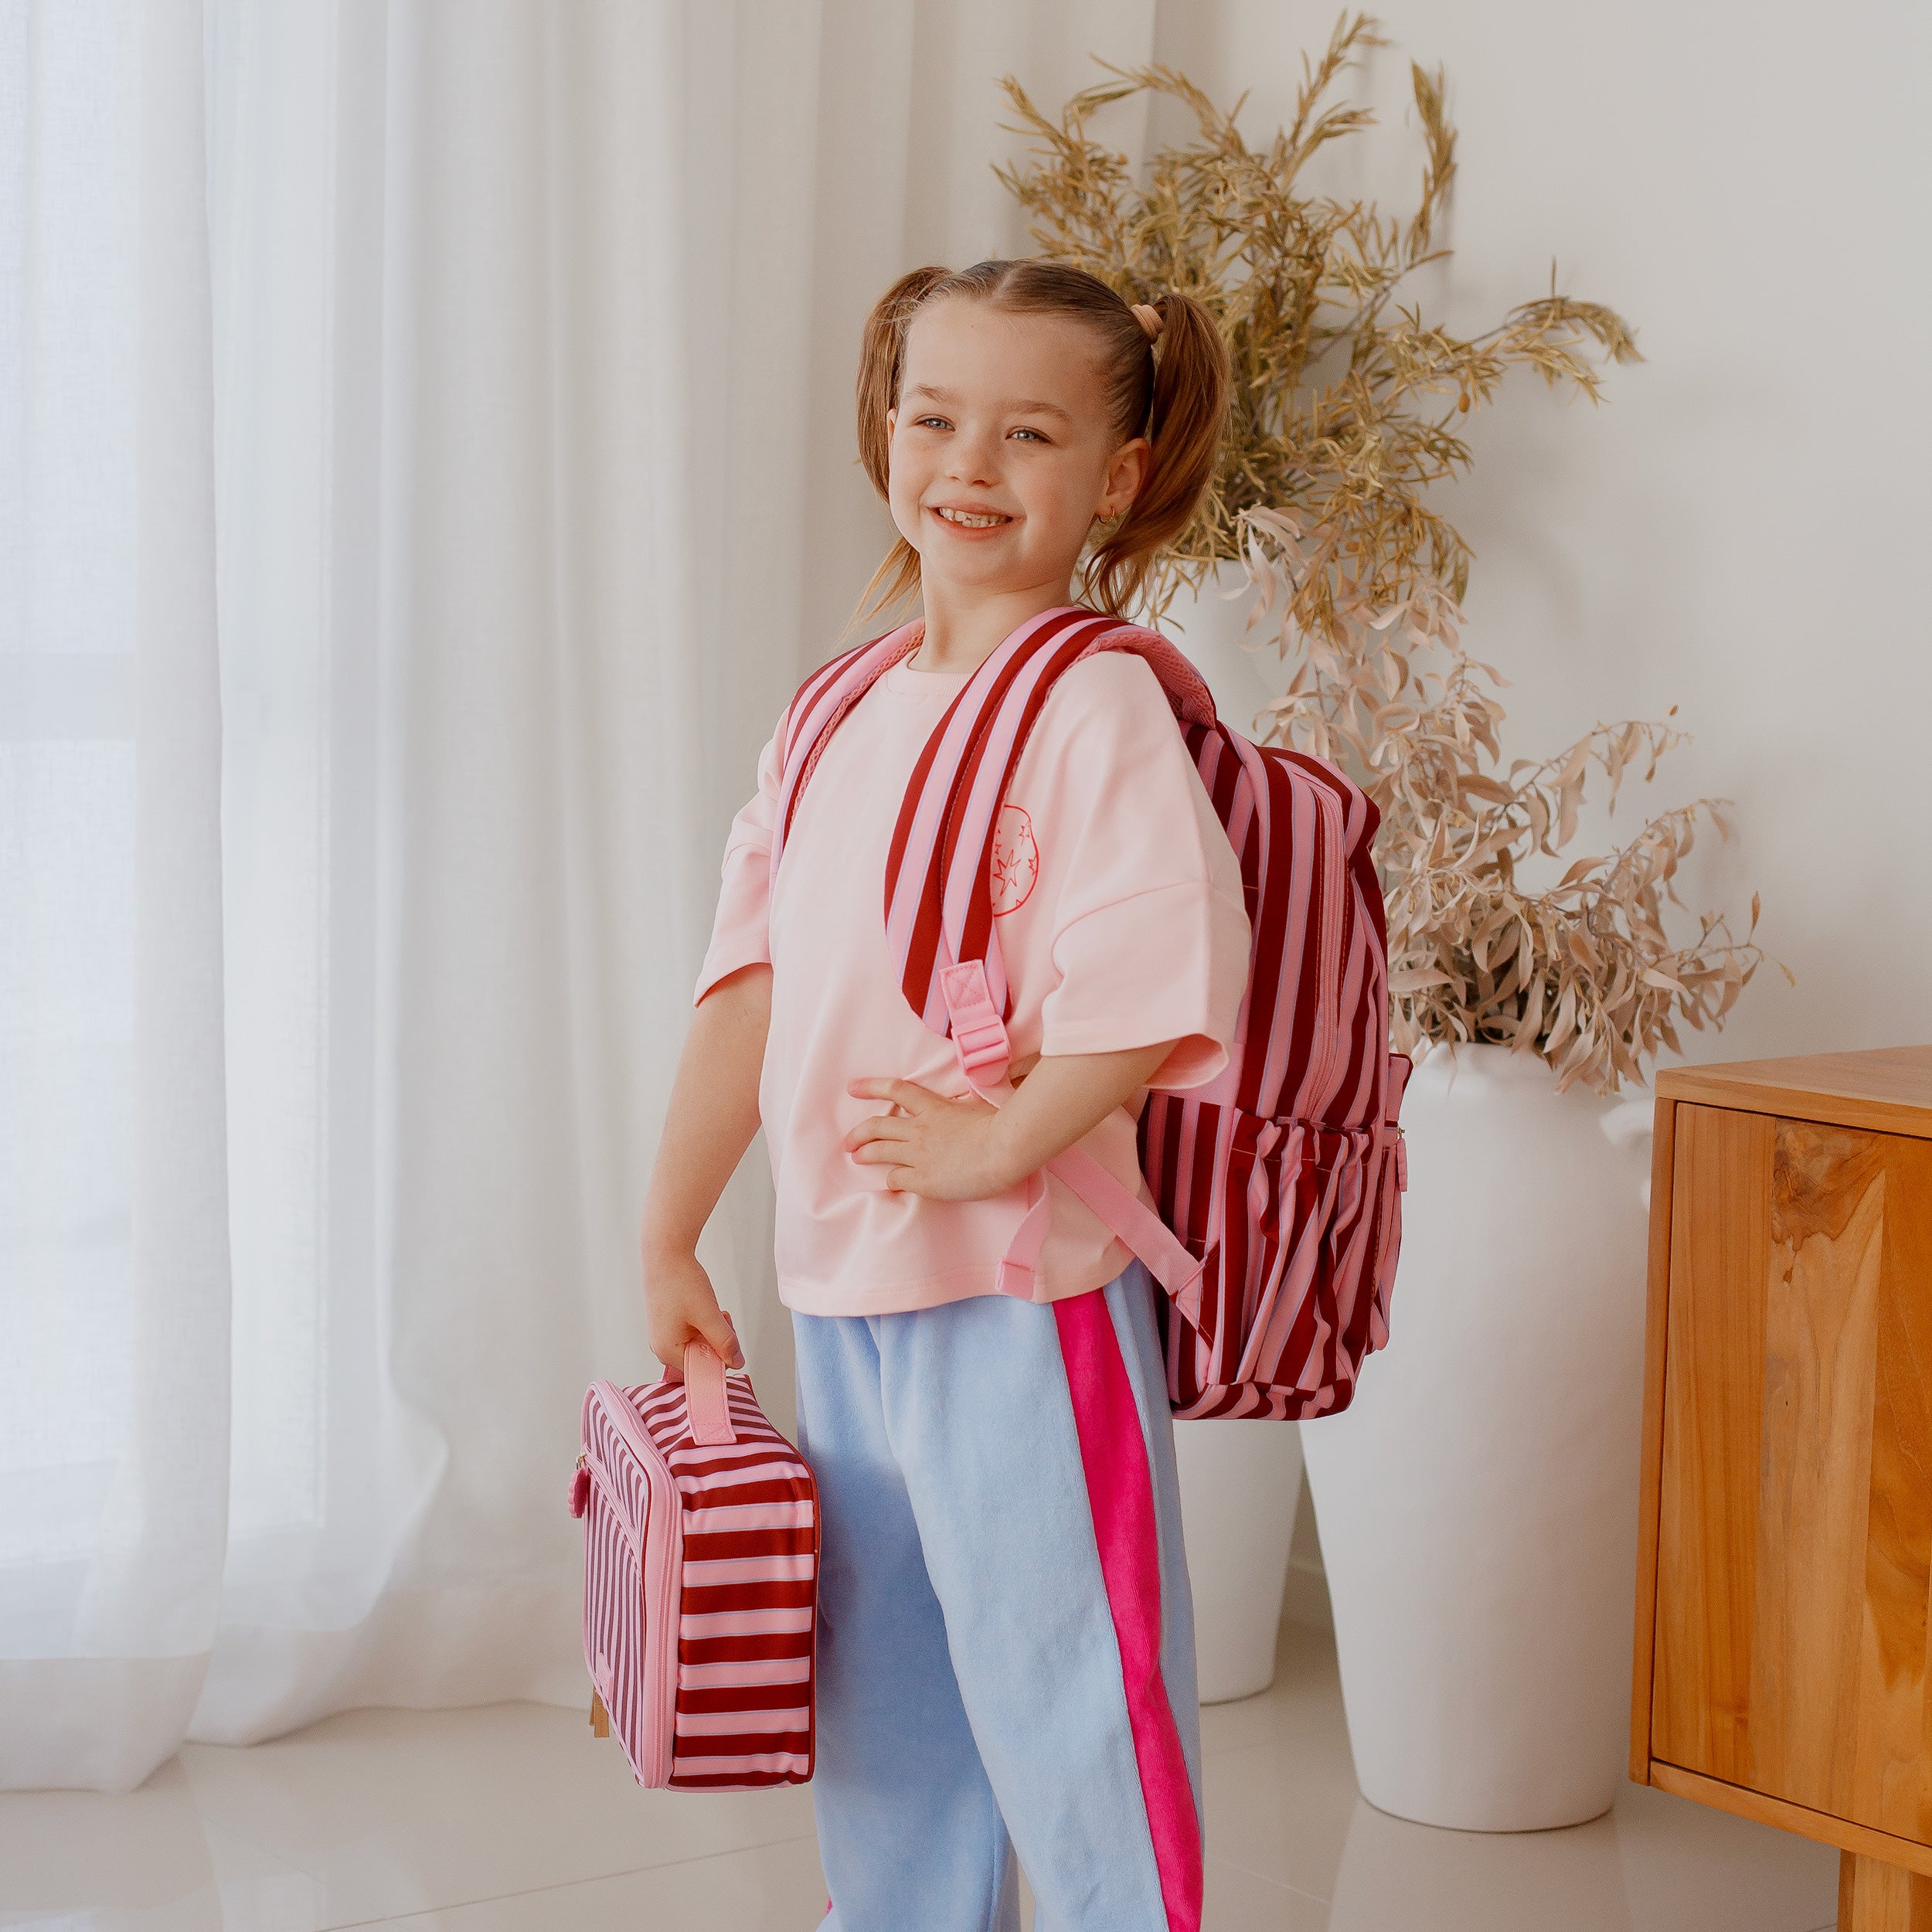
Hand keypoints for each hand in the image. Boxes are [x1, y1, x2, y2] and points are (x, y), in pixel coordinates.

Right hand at [643, 1249, 744, 1377]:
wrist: (665, 1254)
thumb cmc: (680, 1283)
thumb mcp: (709, 1315)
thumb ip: (725, 1342)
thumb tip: (737, 1362)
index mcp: (667, 1351)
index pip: (701, 1371)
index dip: (720, 1359)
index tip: (729, 1342)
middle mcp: (662, 1347)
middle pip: (700, 1358)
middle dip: (717, 1342)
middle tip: (723, 1320)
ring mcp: (664, 1335)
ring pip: (698, 1344)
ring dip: (712, 1331)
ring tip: (714, 1311)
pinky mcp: (667, 1324)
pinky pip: (692, 1333)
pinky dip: (704, 1324)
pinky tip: (706, 1308)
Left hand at [844, 1077, 1016, 1200]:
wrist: (1004, 1149)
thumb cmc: (1000, 1125)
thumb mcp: (977, 1106)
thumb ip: (961, 1106)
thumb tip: (962, 1102)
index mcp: (933, 1107)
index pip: (895, 1090)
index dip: (870, 1087)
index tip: (852, 1088)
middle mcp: (919, 1129)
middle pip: (878, 1126)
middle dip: (859, 1133)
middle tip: (849, 1140)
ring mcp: (918, 1155)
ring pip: (880, 1152)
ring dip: (865, 1154)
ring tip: (857, 1158)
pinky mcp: (923, 1180)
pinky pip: (896, 1179)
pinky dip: (890, 1181)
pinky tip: (889, 1184)